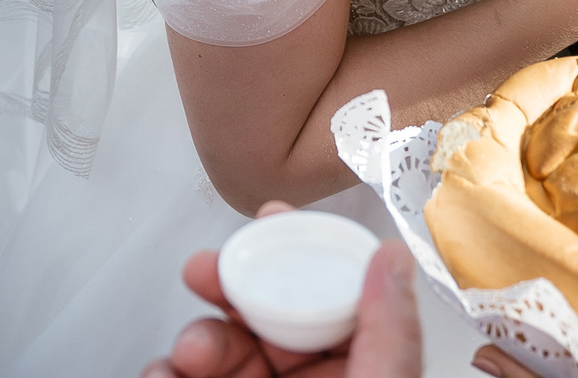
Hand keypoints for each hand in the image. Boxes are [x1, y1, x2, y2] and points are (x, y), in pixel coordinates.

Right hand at [141, 202, 537, 377]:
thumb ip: (385, 335)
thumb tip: (392, 258)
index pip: (330, 301)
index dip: (299, 254)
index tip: (269, 222)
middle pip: (263, 320)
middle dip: (230, 291)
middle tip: (204, 274)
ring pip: (216, 356)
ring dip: (193, 341)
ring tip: (185, 356)